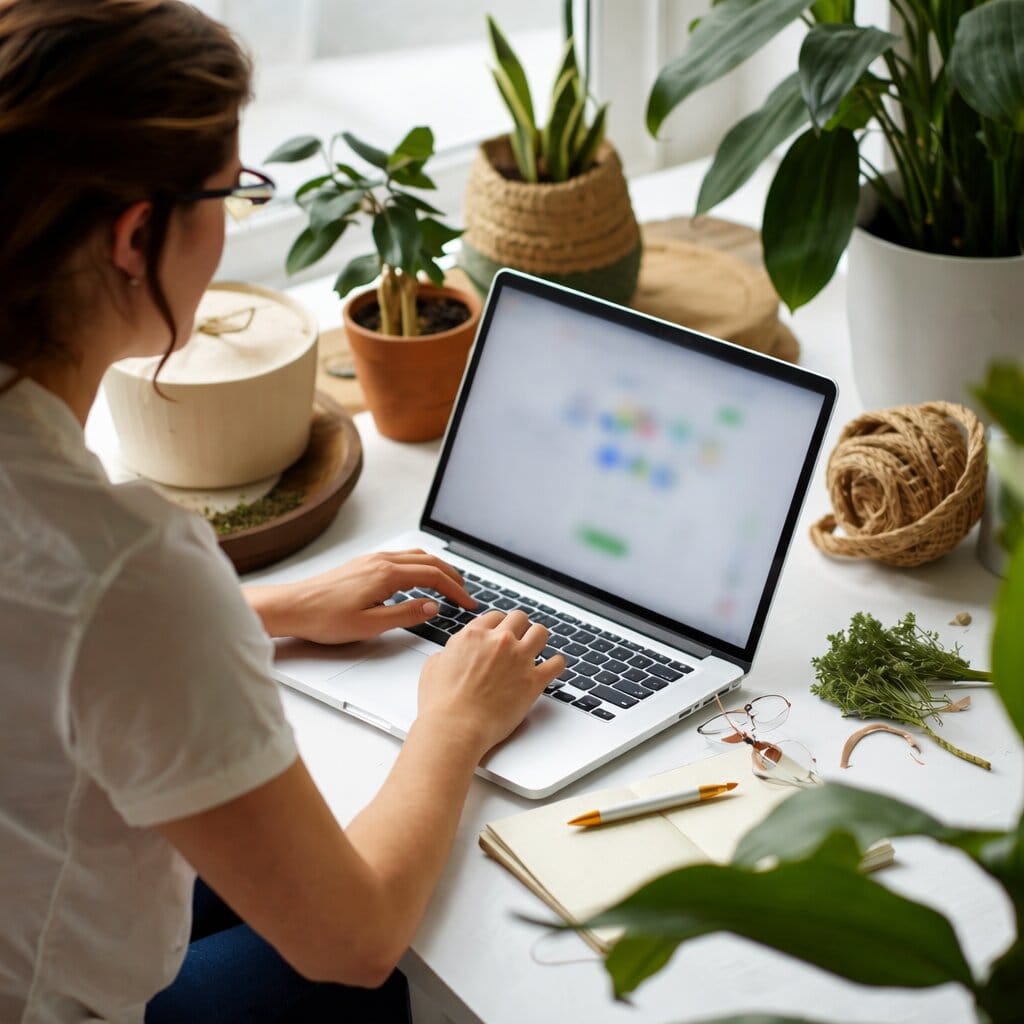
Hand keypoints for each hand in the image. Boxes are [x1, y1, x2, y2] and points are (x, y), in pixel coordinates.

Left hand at [244, 549, 475, 643]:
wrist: (291, 607)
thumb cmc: (324, 619)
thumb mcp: (369, 626)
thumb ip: (405, 615)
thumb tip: (433, 607)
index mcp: (387, 574)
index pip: (434, 576)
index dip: (456, 590)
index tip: (468, 603)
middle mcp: (382, 561)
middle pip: (429, 561)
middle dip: (453, 576)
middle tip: (466, 593)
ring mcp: (372, 559)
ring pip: (416, 556)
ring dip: (437, 567)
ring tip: (449, 583)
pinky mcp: (363, 563)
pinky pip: (401, 557)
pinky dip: (420, 565)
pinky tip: (418, 579)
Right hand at [417, 610, 564, 757]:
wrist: (455, 728)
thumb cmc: (441, 704)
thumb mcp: (433, 667)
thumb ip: (448, 653)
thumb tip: (452, 653)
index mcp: (474, 635)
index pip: (495, 616)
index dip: (499, 626)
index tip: (501, 633)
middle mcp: (499, 641)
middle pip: (520, 618)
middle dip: (519, 628)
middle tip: (519, 640)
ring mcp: (519, 659)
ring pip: (541, 632)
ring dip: (538, 639)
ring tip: (536, 649)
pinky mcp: (534, 680)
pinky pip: (556, 663)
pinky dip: (556, 664)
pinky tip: (551, 667)